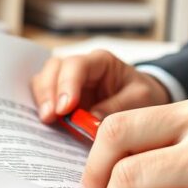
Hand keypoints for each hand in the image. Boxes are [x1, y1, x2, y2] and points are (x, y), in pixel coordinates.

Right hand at [31, 50, 171, 122]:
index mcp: (101, 62)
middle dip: (48, 92)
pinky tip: (42, 125)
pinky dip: (40, 109)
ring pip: (43, 81)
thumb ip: (116, 107)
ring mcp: (68, 83)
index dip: (67, 84)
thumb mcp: (140, 100)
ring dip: (41, 100)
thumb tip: (89, 120)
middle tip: (49, 117)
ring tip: (46, 122)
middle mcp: (80, 68)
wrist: (147, 102)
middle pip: (53, 69)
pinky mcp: (62, 100)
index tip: (65, 108)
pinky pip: (44, 100)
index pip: (77, 65)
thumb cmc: (144, 95)